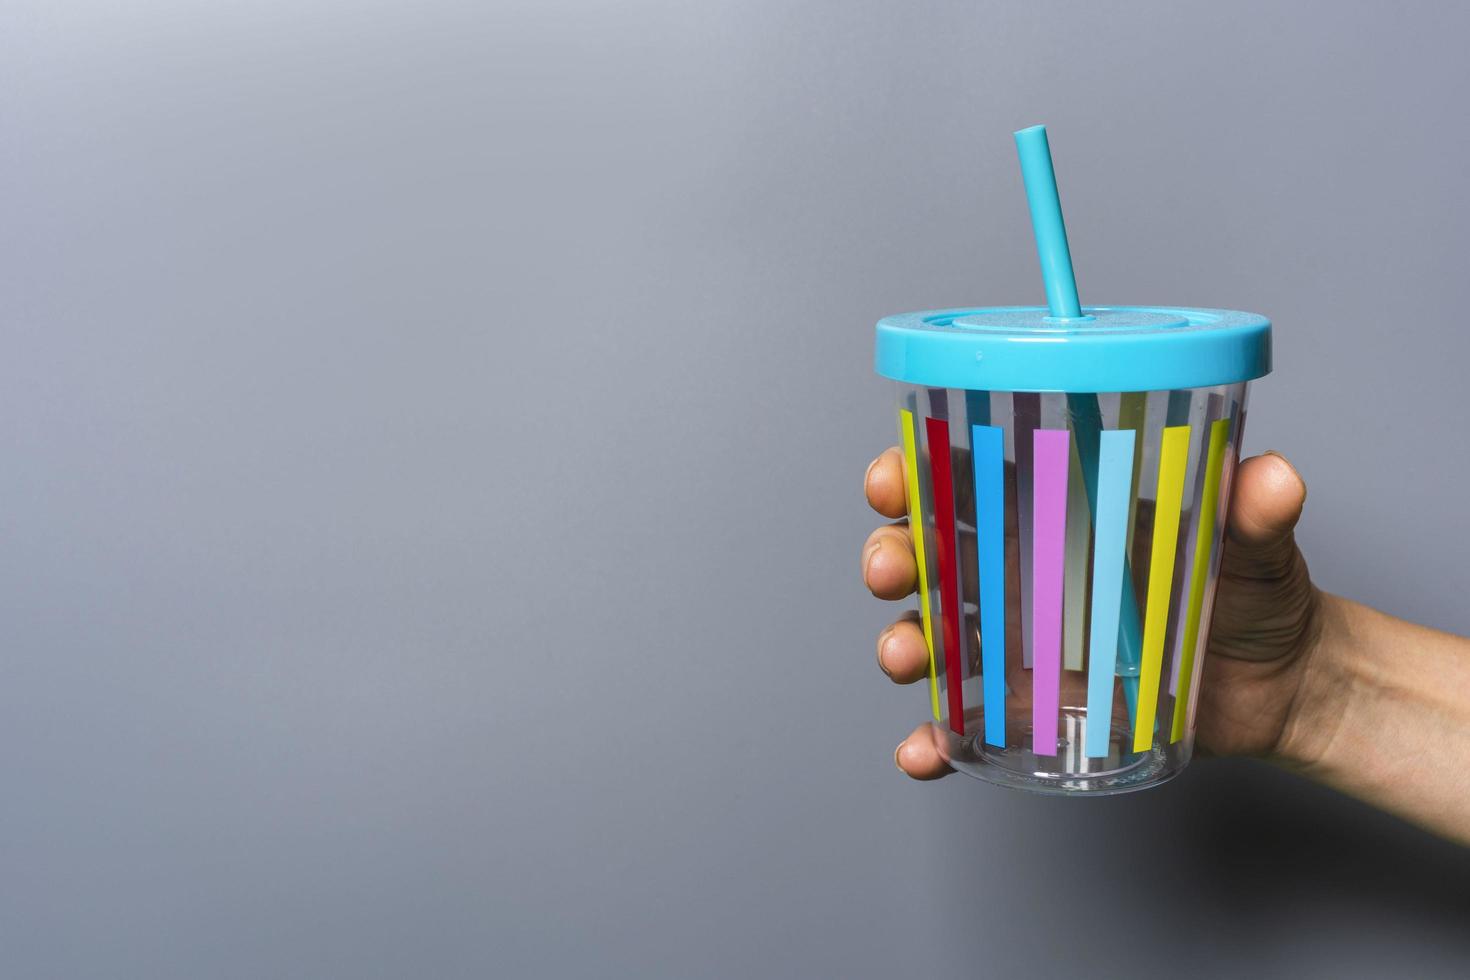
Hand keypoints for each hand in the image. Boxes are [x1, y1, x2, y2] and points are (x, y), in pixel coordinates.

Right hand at [861, 446, 1317, 778]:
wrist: (1285, 687)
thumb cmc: (1259, 596)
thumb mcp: (1257, 546)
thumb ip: (1255, 513)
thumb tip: (1274, 479)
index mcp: (1060, 517)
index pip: (970, 480)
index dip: (916, 473)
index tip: (892, 479)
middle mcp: (1026, 575)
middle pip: (933, 556)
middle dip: (894, 556)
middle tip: (889, 569)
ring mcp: (1024, 645)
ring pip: (938, 637)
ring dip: (906, 644)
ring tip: (906, 658)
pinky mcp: (1036, 710)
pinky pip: (971, 725)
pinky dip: (935, 741)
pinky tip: (923, 753)